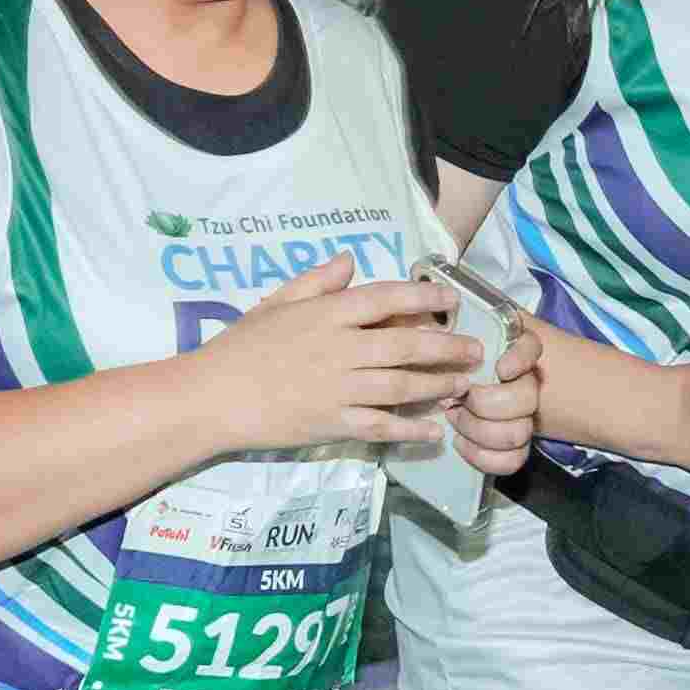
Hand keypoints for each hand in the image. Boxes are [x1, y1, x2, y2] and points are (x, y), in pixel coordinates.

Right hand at [198, 259, 480, 450]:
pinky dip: (411, 428)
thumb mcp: (276, 303)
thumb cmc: (241, 347)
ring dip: (439, 384)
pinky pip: (382, 425)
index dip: (422, 296)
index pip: (385, 298)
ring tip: (464, 384)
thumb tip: (350, 259)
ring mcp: (340, 389)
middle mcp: (341, 349)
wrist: (213, 397)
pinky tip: (434, 429)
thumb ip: (316, 282)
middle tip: (475, 349)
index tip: (449, 298)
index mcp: (327, 314)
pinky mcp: (334, 424)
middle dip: (448, 346)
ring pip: (403, 385)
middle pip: (407, 344)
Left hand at [446, 320, 545, 480]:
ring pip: (519, 431)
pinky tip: (461, 444)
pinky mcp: (511, 445)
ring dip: (481, 430)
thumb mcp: (436, 328)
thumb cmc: (440, 355)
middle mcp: (522, 382)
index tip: (500, 367)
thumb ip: (439, 316)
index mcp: (509, 349)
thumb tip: (426, 298)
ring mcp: (520, 416)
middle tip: (458, 400)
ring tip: (454, 419)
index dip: (520, 359)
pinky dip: (484, 457)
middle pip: (527, 398)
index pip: (531, 348)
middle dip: (488, 404)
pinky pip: (512, 460)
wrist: (450, 387)